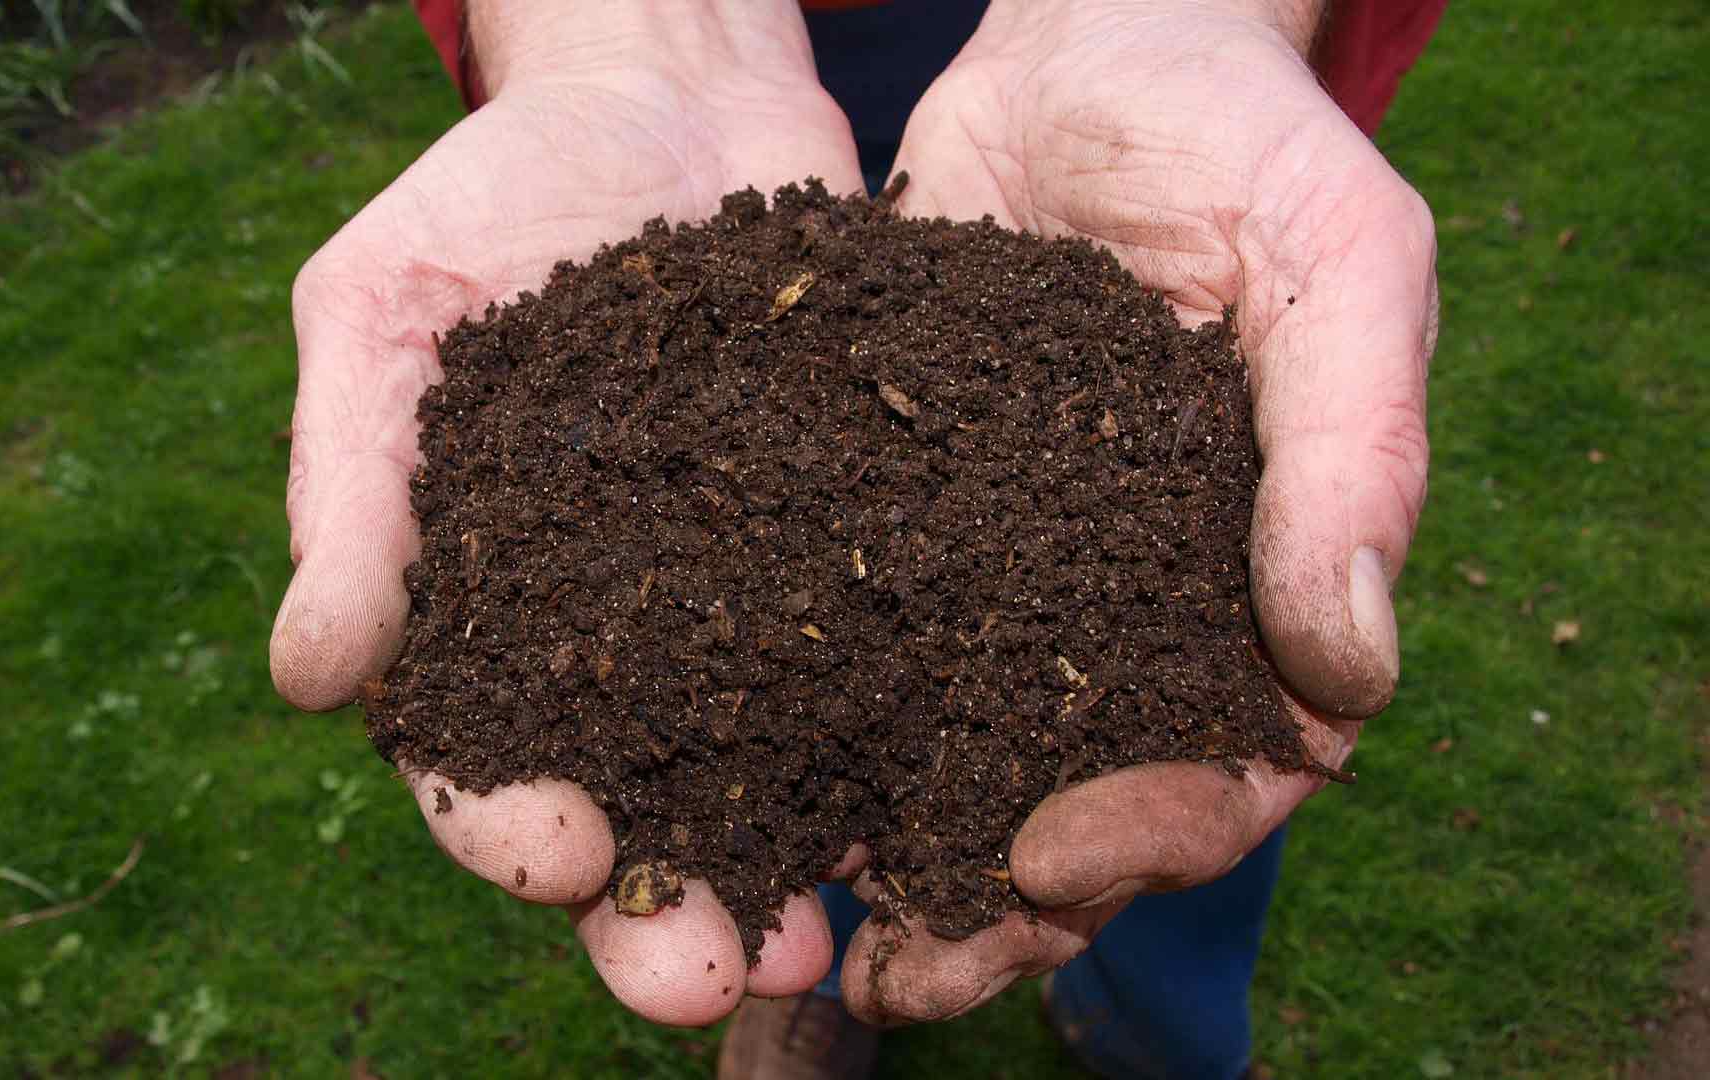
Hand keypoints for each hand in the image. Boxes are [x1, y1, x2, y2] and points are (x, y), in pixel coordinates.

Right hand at [269, 1, 864, 1025]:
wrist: (667, 96)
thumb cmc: (491, 200)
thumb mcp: (382, 313)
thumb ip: (349, 490)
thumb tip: (309, 679)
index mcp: (486, 612)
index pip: (478, 757)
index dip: (506, 824)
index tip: (553, 855)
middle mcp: (620, 641)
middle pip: (635, 811)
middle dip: (663, 912)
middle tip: (705, 981)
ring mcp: (746, 605)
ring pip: (768, 777)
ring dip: (794, 873)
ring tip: (833, 948)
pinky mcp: (856, 552)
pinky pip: (885, 664)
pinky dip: (910, 743)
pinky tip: (950, 800)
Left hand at [839, 0, 1436, 1023]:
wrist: (1086, 42)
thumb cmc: (1240, 138)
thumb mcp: (1336, 261)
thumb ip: (1354, 453)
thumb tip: (1353, 672)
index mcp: (1253, 580)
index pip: (1235, 764)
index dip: (1157, 835)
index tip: (1052, 859)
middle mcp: (1124, 606)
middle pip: (1077, 803)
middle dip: (997, 902)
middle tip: (900, 973)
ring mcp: (1004, 573)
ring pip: (952, 757)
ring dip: (884, 856)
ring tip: (796, 932)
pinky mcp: (890, 520)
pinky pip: (848, 647)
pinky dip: (796, 727)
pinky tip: (724, 783)